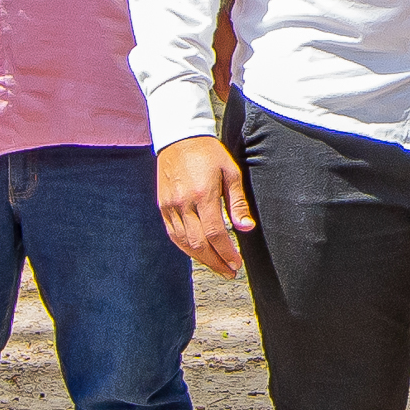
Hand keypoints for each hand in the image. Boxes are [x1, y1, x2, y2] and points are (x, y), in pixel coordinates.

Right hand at [157, 133, 256, 272]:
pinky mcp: (162, 206)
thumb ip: (238, 202)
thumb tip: (246, 228)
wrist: (178, 137)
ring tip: (217, 266)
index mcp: (203, 194)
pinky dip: (186, 248)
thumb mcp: (230, 172)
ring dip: (201, 259)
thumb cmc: (209, 153)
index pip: (215, 234)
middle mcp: (184, 203)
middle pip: (199, 244)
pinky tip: (198, 253)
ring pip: (184, 242)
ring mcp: (170, 205)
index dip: (226, 253)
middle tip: (229, 272)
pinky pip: (173, 234)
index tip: (236, 264)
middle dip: (216, 262)